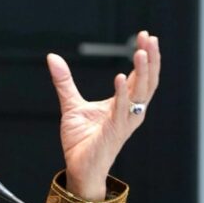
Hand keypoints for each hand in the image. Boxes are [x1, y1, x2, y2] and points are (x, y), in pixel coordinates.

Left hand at [47, 30, 160, 200]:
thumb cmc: (82, 140)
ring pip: (141, 94)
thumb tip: (52, 57)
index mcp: (125, 104)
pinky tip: (121, 77)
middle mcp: (130, 111)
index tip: (145, 35)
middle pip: (148, 81)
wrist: (79, 168)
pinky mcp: (114, 132)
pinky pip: (121, 111)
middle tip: (150, 37)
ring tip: (142, 51)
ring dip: (143, 72)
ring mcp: (125, 122)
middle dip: (151, 58)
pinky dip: (122, 94)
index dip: (145, 55)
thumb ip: (64, 81)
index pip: (140, 75)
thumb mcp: (71, 104)